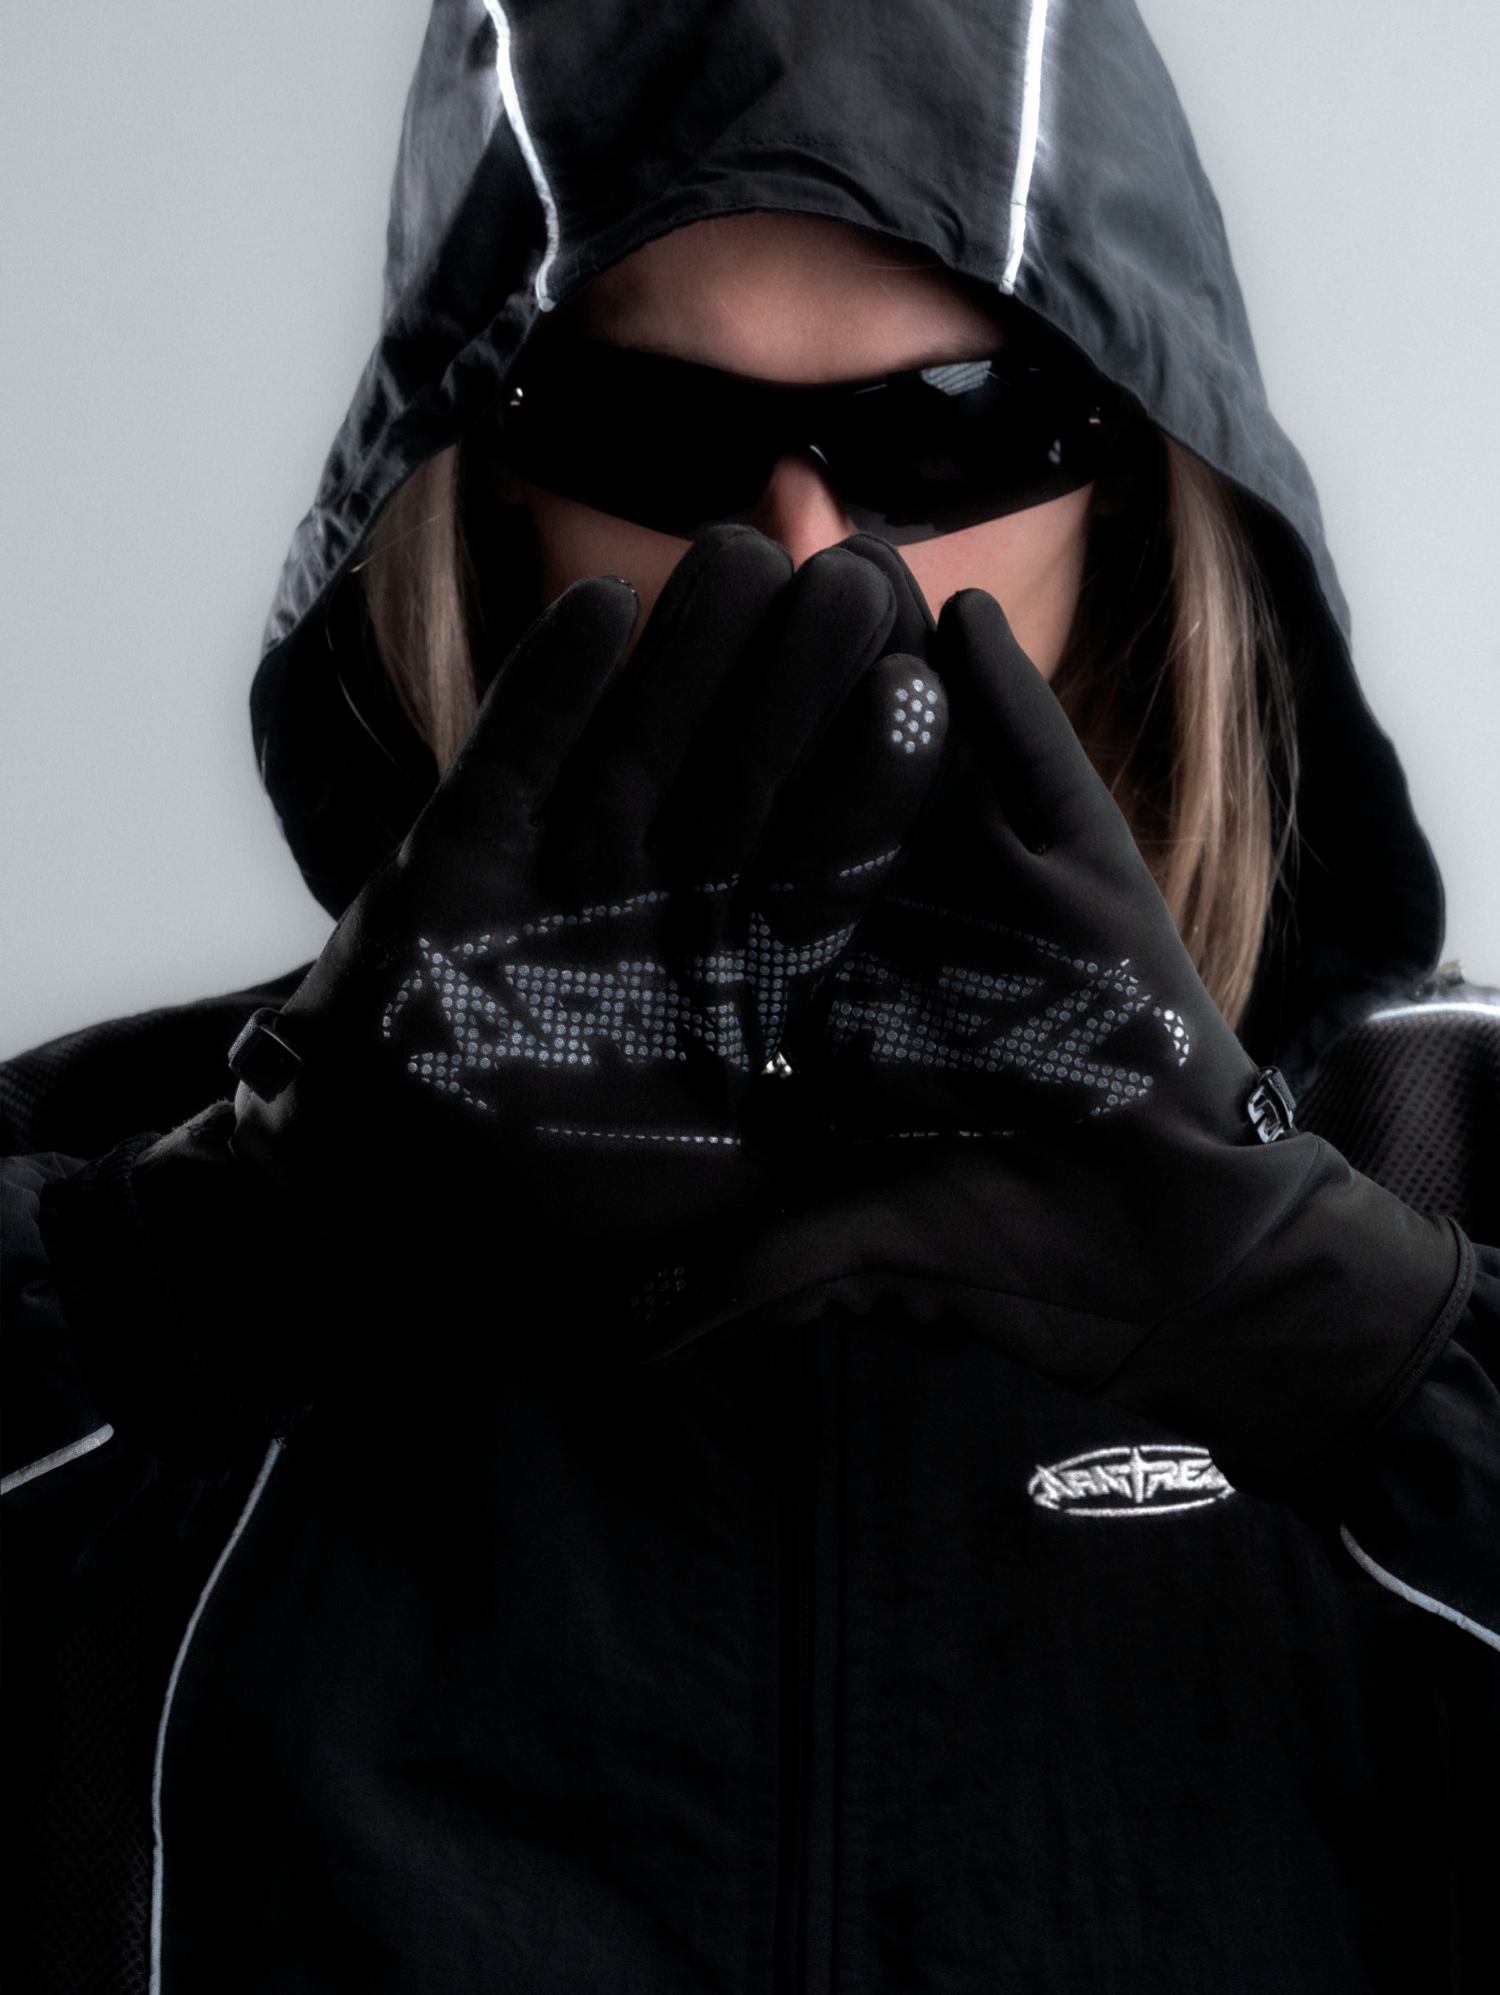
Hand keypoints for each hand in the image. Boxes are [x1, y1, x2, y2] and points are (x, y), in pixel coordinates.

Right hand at [229, 529, 946, 1274]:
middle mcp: (666, 904)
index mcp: (743, 974)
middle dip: (798, 685)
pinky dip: (548, 688)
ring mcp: (568, 868)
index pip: (823, 862)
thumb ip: (826, 1168)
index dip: (868, 784)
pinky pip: (513, 756)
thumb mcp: (728, 1199)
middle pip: (745, 776)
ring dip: (689, 653)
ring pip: (642, 742)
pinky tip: (598, 603)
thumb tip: (944, 1155)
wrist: (393, 1205)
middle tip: (855, 582)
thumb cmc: (568, 1213)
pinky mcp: (465, 849)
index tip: (922, 696)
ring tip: (747, 554)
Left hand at [643, 541, 1469, 1493]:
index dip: (671, 817)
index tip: (608, 745)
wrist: (1190, 1269)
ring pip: (922, 759)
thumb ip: (752, 1272)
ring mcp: (1001, 902)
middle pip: (810, 792)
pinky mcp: (1099, 887)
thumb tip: (625, 1331)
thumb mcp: (857, 1259)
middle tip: (704, 589)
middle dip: (761, 692)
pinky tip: (960, 614)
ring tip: (818, 559)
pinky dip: (1007, 703)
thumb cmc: (1026, 1273)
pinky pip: (1043, 778)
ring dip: (873, 662)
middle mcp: (900, 935)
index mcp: (825, 1002)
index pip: (733, 890)